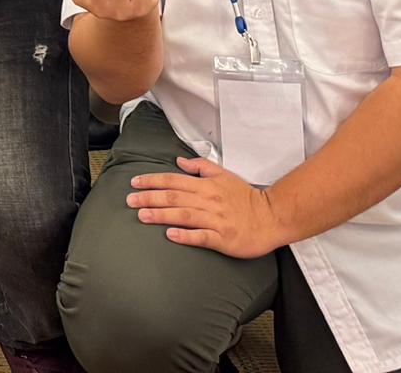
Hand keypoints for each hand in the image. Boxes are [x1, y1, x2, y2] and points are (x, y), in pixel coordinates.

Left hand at [126, 155, 284, 256]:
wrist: (271, 217)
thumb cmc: (246, 197)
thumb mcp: (224, 175)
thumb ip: (200, 167)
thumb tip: (179, 162)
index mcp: (207, 185)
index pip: (174, 180)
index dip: (153, 180)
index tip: (135, 183)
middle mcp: (209, 201)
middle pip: (174, 197)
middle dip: (149, 197)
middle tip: (129, 200)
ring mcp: (216, 220)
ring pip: (183, 215)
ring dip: (161, 215)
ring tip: (141, 215)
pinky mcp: (223, 238)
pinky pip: (201, 236)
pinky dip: (185, 235)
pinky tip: (170, 235)